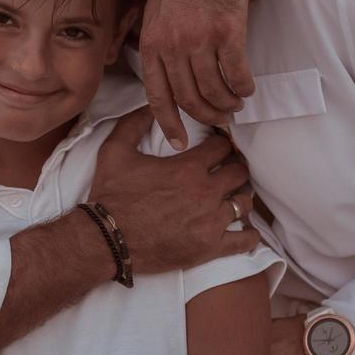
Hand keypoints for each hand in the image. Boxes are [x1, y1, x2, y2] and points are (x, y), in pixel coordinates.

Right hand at [91, 107, 259, 273]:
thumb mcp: (115, 150)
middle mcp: (205, 192)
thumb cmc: (111, 195)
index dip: (220, 144)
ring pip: (244, 203)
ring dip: (239, 197)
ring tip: (231, 197)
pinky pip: (245, 240)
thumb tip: (149, 106)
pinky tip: (243, 230)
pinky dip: (248, 234)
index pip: (222, 147)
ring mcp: (210, 222)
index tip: (218, 147)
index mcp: (187, 167)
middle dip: (234, 167)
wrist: (106, 240)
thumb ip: (133, 123)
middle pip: (239, 172)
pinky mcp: (209, 248)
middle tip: (226, 170)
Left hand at [140, 0, 253, 146]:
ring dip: (228, 103)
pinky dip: (243, 86)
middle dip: (207, 116)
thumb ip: (157, 46)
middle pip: (190, 98)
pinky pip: (237, 73)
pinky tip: (247, 88)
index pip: (157, 96)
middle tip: (221, 119)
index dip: (169, 123)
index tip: (180, 142)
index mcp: (152, 44)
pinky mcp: (228, 32)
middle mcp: (173, 46)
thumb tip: (165, 78)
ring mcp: (200, 39)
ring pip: (215, 90)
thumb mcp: (153, 13)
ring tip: (236, 103)